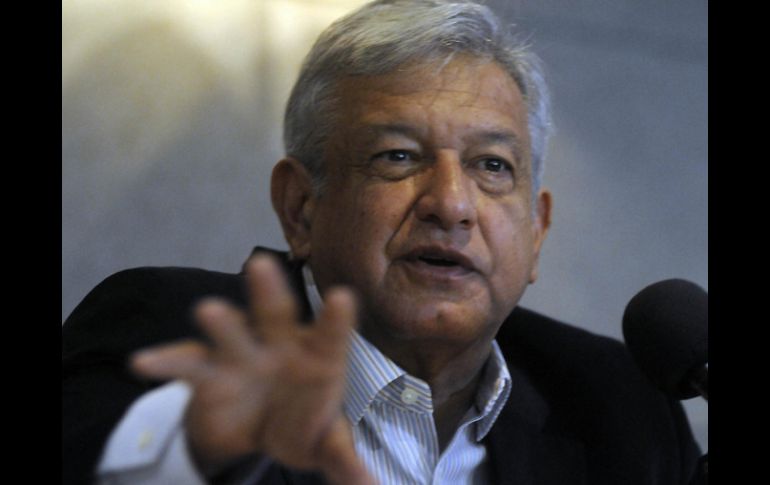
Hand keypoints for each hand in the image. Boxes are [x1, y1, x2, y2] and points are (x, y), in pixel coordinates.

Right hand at [131, 254, 373, 484]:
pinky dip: (165, 361)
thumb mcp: (322, 442)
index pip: (330, 334)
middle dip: (268, 292)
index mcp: (316, 356)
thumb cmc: (302, 422)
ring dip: (220, 322)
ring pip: (230, 333)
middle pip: (275, 314)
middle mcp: (279, 345)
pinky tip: (143, 362)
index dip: (335, 319)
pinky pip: (186, 363)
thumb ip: (340, 455)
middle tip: (261, 265)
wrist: (258, 427)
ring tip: (208, 311)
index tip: (342, 298)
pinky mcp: (208, 372)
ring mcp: (241, 354)